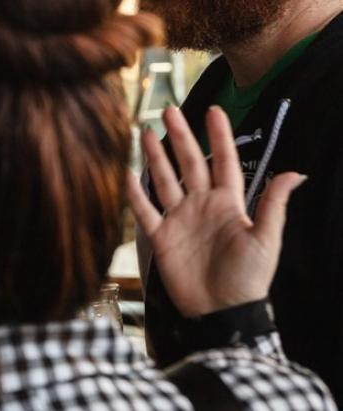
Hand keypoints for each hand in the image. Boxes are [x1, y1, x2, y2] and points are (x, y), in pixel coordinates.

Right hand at [128, 106, 306, 316]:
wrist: (222, 312)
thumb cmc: (249, 278)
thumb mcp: (267, 239)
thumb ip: (274, 204)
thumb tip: (296, 172)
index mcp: (228, 203)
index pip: (222, 161)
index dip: (218, 136)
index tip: (214, 110)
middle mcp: (201, 205)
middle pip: (188, 163)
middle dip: (178, 136)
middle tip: (168, 109)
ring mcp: (179, 220)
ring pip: (164, 180)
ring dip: (155, 157)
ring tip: (145, 131)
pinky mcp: (161, 237)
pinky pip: (144, 210)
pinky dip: (134, 193)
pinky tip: (126, 173)